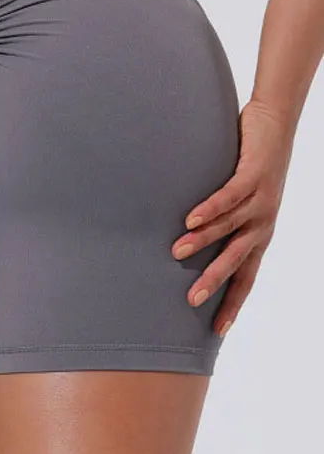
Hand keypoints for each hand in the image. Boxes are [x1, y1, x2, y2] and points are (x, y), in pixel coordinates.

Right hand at [171, 99, 295, 336]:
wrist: (276, 123)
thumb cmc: (250, 164)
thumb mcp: (238, 202)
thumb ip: (218, 222)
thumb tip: (183, 241)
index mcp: (259, 235)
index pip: (247, 277)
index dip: (232, 303)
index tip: (218, 330)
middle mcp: (262, 223)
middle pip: (238, 260)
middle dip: (214, 281)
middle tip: (190, 300)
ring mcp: (261, 200)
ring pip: (229, 228)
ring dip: (202, 241)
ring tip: (176, 252)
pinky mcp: (254, 176)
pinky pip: (230, 197)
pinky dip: (210, 210)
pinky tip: (191, 219)